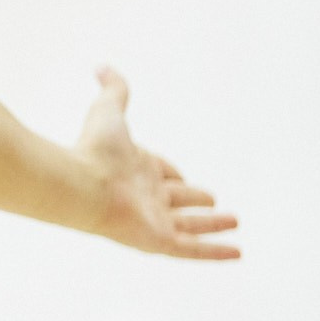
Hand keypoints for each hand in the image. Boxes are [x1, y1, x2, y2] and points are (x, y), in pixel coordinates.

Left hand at [76, 67, 239, 260]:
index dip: (174, 173)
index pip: (163, 173)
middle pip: (176, 200)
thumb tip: (101, 66)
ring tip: (236, 222)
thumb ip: (114, 89)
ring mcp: (152, 221)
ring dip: (213, 225)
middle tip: (215, 201)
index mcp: (135, 170)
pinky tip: (238, 254)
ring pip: (190, 225)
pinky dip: (216, 252)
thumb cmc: (93, 148)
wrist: (81, 183)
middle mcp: (144, 197)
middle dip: (196, 199)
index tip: (183, 175)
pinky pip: (193, 251)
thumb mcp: (109, 111)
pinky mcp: (158, 242)